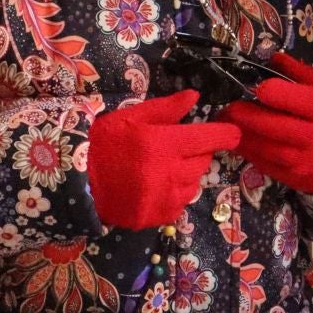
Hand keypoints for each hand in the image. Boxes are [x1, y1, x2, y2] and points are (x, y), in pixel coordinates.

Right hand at [88, 91, 240, 229]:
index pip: (209, 138)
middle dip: (197, 152)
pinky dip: (175, 193)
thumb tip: (194, 97)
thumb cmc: (106, 144)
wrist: (79, 183)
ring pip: (195, 182)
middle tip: (177, 148)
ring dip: (187, 173)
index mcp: (166, 144)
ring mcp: (168, 197)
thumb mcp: (132, 117)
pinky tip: (156, 185)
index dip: (226, 134)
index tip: (233, 133)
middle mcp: (172, 173)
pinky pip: (181, 202)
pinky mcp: (162, 216)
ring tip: (164, 168)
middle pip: (203, 160)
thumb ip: (165, 109)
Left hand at [218, 54, 312, 195]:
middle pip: (269, 124)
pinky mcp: (293, 179)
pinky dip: (248, 151)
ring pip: (262, 147)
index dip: (267, 91)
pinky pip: (263, 164)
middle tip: (229, 106)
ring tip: (226, 121)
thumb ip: (302, 74)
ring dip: (239, 134)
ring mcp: (302, 162)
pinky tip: (240, 139)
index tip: (259, 88)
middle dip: (243, 113)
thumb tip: (272, 56)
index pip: (286, 97)